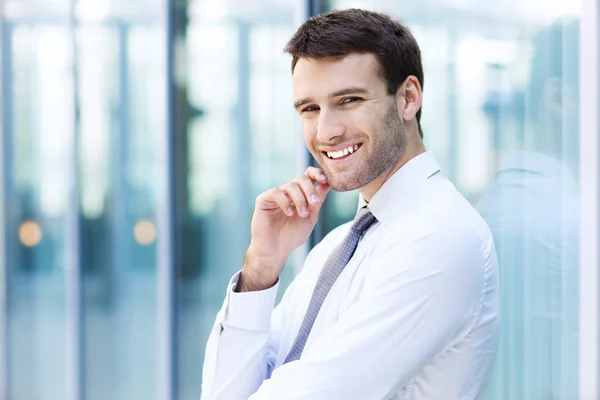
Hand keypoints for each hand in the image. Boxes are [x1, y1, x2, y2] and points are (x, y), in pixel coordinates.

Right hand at [238, 167, 330, 290]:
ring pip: (290, 185)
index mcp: (301, 194)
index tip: (325, 179)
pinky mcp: (264, 199)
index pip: (309, 176)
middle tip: (314, 203)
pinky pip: (276, 192)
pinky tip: (289, 213)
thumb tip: (329, 183)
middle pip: (301, 178)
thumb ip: (318, 200)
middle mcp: (288, 192)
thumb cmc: (293, 235)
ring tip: (302, 214)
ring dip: (300, 199)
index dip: (317, 173)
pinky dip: (285, 202)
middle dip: (310, 189)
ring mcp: (276, 195)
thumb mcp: (311, 217)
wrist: (276, 250)